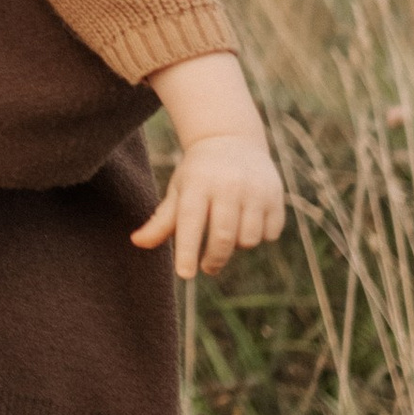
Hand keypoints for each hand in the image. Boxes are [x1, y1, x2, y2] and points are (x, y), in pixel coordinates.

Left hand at [133, 130, 286, 279]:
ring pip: (248, 240)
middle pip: (223, 237)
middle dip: (214, 259)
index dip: (187, 250)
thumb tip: (137, 242)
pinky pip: (269, 234)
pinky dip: (258, 237)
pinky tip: (248, 221)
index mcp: (198, 183)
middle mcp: (228, 185)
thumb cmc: (198, 173)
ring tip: (227, 233)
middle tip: (207, 268)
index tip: (184, 274)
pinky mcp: (276, 196)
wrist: (232, 140)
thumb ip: (160, 221)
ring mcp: (255, 190)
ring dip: (237, 246)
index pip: (190, 222)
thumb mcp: (178, 190)